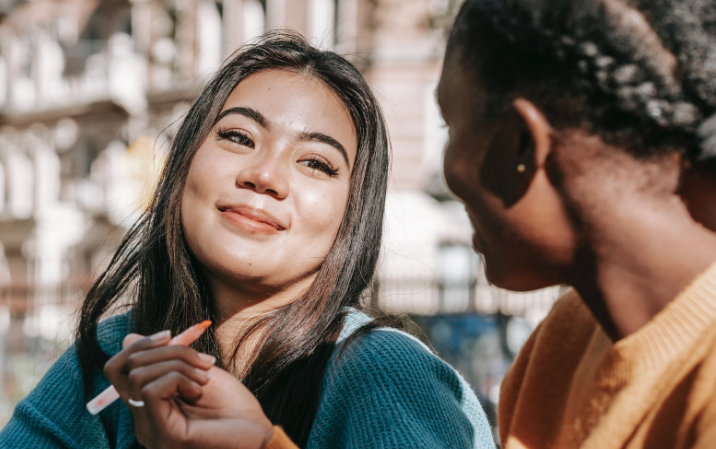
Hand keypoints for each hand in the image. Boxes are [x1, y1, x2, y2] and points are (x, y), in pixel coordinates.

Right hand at [104, 333, 273, 448]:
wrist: (259, 435)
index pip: (116, 369)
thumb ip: (166, 358)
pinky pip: (152, 391)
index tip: (172, 335)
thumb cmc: (233, 408)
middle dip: (167, 350)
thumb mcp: (195, 373)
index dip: (140, 344)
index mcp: (148, 408)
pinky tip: (199, 390)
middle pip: (126, 367)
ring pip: (138, 376)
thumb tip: (129, 338)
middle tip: (202, 361)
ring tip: (204, 378)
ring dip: (177, 363)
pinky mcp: (166, 437)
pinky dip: (178, 378)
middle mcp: (143, 422)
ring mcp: (152, 432)